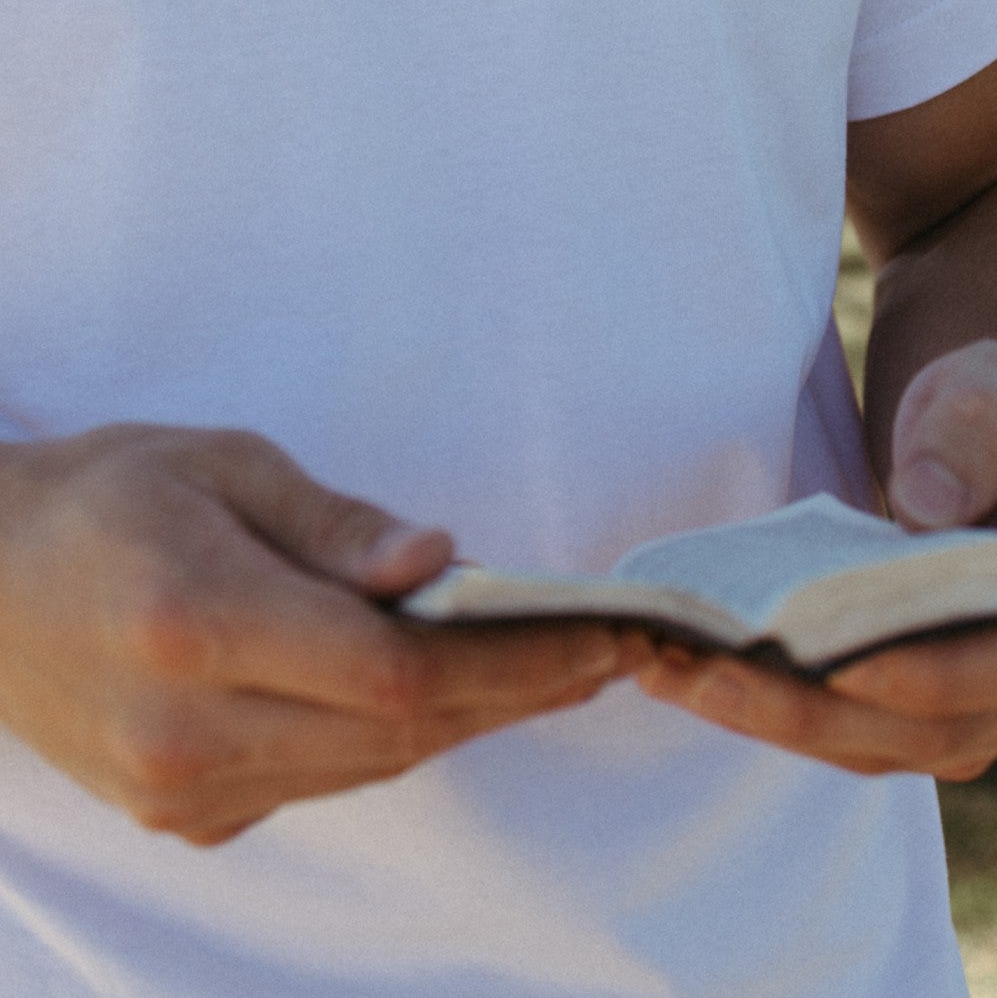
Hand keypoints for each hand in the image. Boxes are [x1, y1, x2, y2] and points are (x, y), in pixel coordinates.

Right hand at [0, 425, 646, 844]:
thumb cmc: (106, 496)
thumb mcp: (222, 464)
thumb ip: (336, 523)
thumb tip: (443, 561)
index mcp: (194, 622)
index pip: (393, 671)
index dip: (510, 661)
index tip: (600, 635)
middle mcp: (185, 730)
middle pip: (396, 731)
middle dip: (517, 691)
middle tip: (609, 649)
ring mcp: (178, 790)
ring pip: (367, 765)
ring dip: (468, 717)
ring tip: (554, 664)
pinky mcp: (181, 814)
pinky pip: (322, 782)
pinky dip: (394, 737)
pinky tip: (448, 690)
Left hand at [636, 340, 996, 777]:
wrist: (983, 443)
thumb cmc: (989, 403)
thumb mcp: (996, 379)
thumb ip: (978, 423)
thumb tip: (931, 502)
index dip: (951, 674)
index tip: (851, 664)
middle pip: (941, 728)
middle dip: (821, 711)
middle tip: (715, 674)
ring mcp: (983, 708)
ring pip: (883, 746)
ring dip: (776, 720)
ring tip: (674, 672)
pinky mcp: (920, 717)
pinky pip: (848, 735)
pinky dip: (770, 712)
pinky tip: (687, 673)